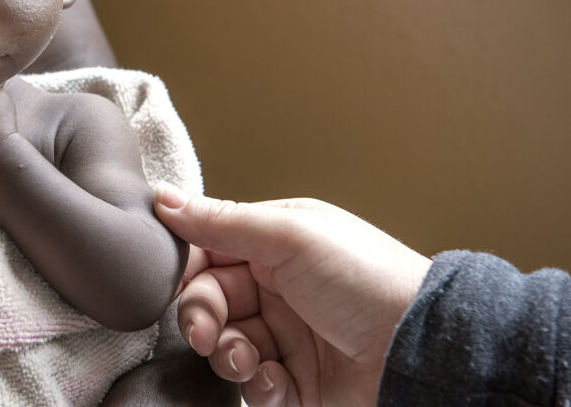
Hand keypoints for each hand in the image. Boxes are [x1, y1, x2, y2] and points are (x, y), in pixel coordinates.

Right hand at [153, 184, 431, 406]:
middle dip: (200, 316)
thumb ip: (220, 220)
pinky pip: (253, 385)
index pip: (209, 248)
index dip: (186, 266)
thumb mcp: (289, 236)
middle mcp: (278, 287)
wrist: (422, 352)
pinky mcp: (297, 383)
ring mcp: (287, 336)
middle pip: (209, 299)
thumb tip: (162, 198)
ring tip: (247, 359)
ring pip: (225, 343)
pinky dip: (257, 385)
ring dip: (226, 353)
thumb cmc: (367, 281)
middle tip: (205, 332)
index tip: (171, 279)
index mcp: (276, 243)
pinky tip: (278, 380)